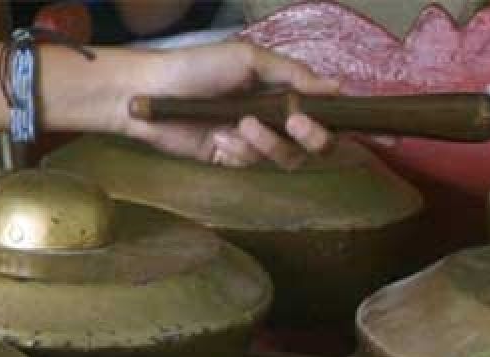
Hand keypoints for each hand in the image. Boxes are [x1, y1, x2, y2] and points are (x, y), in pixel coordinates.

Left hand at [122, 41, 338, 168]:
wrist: (153, 92)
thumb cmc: (199, 66)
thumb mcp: (249, 58)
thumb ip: (292, 74)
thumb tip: (336, 88)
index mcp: (281, 91)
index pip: (321, 113)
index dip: (329, 120)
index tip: (323, 115)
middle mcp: (273, 118)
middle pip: (311, 144)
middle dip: (310, 138)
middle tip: (296, 124)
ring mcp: (252, 142)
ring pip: (282, 157)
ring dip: (266, 143)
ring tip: (241, 124)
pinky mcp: (230, 159)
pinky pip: (249, 165)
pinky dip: (237, 152)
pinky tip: (217, 137)